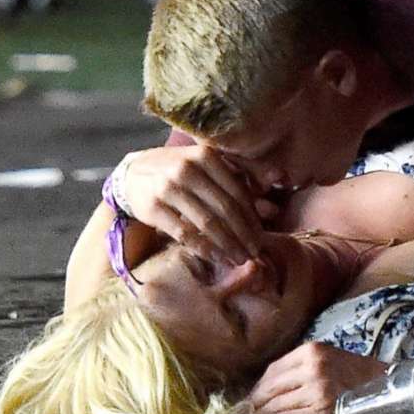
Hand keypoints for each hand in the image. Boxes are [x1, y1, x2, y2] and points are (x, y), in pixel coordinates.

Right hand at [112, 143, 280, 265]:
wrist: (134, 173)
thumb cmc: (181, 169)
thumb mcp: (209, 162)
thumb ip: (242, 171)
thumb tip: (280, 178)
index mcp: (206, 155)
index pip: (237, 191)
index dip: (252, 217)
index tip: (262, 236)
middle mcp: (188, 169)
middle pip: (225, 209)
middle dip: (243, 235)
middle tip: (254, 252)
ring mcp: (169, 188)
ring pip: (207, 223)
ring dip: (227, 245)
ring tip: (239, 258)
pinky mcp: (153, 207)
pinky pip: (184, 233)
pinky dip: (203, 248)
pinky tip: (216, 257)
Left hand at [245, 342, 386, 413]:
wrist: (383, 387)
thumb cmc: (352, 374)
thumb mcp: (325, 359)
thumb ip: (298, 368)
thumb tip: (262, 389)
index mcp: (312, 351)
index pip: (274, 370)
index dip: (258, 386)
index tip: (249, 397)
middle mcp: (313, 368)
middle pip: (272, 387)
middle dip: (255, 402)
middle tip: (242, 413)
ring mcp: (318, 390)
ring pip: (277, 404)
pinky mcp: (322, 411)